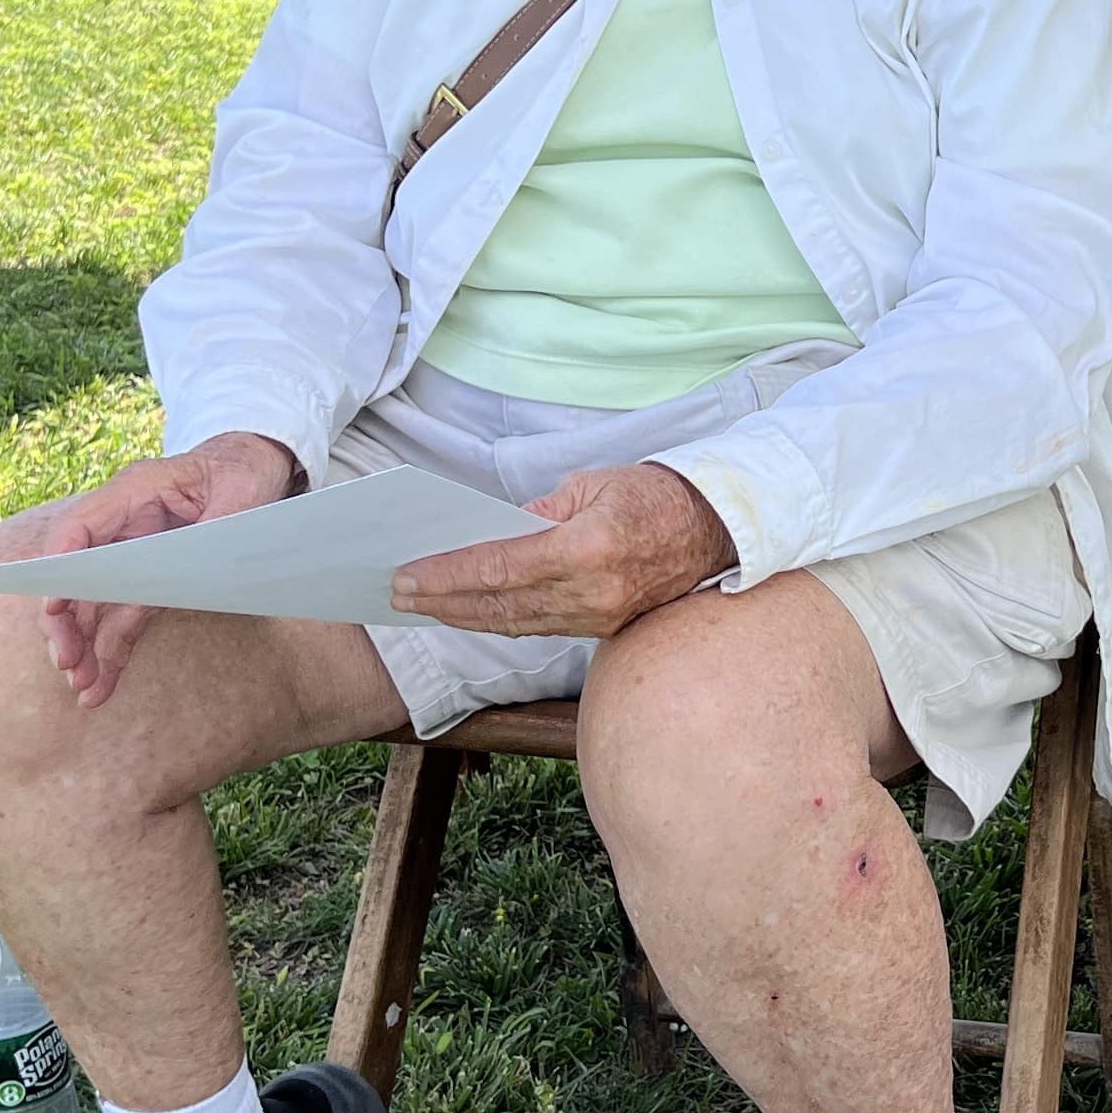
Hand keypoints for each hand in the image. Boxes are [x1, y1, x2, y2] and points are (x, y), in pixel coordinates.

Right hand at [34, 431, 303, 707]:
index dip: (60, 567)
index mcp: (134, 492)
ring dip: (86, 646)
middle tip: (67, 662)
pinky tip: (101, 684)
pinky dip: (112, 649)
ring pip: (95, 603)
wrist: (256, 466)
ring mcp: (131, 554)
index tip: (53, 606)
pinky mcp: (148, 579)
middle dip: (66, 621)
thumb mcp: (240, 493)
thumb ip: (212, 528)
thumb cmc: (243, 471)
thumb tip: (187, 569)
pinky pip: (122, 616)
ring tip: (84, 688)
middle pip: (77, 574)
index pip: (78, 528)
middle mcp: (122, 524)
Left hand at [387, 460, 734, 638]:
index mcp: (587, 548)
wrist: (716, 532)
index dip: (448, 574)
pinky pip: (537, 627)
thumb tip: (494, 533)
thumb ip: (539, 513)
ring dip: (463, 615)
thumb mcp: (593, 484)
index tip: (407, 575)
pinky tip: (468, 612)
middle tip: (396, 594)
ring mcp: (597, 617)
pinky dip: (497, 620)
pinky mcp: (601, 627)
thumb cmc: (655, 497)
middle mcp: (591, 592)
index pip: (499, 568)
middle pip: (498, 605)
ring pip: (513, 623)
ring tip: (421, 605)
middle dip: (442, 600)